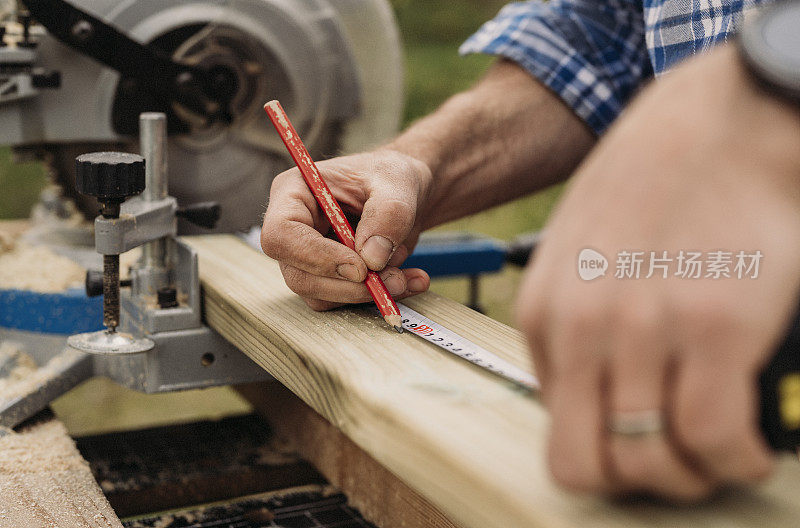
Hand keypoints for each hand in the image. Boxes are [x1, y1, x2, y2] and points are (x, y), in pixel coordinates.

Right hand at [261, 150, 431, 310]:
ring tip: (407, 277)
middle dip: (349, 286)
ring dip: (366, 294)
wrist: (407, 196)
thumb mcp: (397, 182)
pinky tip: (408, 281)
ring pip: (320, 295)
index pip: (282, 234)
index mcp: (294, 193)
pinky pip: (343, 300)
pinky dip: (377, 297)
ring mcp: (308, 258)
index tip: (360, 268)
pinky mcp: (328, 278)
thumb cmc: (393, 177)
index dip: (316, 256)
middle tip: (394, 281)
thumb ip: (388, 214)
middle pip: (298, 275)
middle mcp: (294, 229)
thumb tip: (372, 258)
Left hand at [516, 45, 799, 498]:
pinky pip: (714, 440)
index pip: (555, 429)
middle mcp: (582, 328)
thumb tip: (596, 396)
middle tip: (678, 462)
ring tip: (718, 451)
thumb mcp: (575, 254)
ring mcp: (646, 329)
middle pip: (586, 465)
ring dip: (691, 475)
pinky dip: (735, 459)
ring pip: (650, 465)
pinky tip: (749, 444)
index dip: (605, 448)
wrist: (719, 122)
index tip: (643, 438)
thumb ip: (573, 326)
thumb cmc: (652, 186)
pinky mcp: (716, 327)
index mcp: (543, 315)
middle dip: (634, 481)